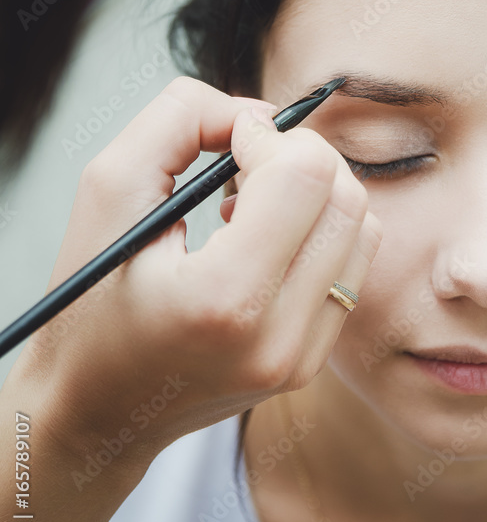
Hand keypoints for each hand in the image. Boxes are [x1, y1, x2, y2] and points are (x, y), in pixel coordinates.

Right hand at [18, 77, 381, 471]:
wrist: (94, 407)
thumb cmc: (89, 298)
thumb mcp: (108, 189)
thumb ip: (179, 121)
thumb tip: (259, 114)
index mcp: (224, 298)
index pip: (305, 176)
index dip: (271, 134)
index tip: (232, 140)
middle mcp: (276, 337)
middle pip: (345, 196)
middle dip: (300, 156)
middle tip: (246, 163)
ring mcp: (301, 357)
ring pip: (362, 228)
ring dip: (315, 193)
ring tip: (252, 205)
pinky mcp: (310, 362)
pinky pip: (352, 267)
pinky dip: (319, 232)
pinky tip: (264, 241)